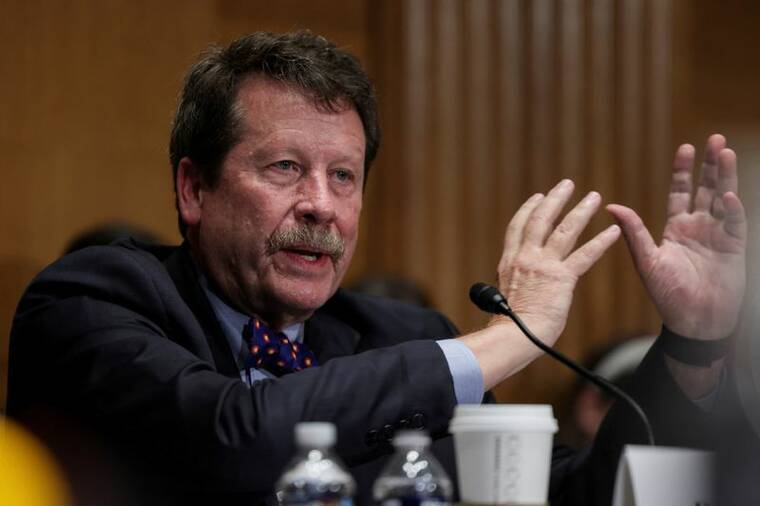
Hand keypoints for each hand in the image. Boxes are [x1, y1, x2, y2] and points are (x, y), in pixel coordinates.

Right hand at [495, 179, 620, 345]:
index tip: (538, 196)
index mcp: (509, 262)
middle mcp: (525, 258)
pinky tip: (613, 231)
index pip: (518, 227)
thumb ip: (511, 281)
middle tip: (567, 184)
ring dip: (580, 211)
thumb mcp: (503, 295)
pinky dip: (601, 242)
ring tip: (594, 197)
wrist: (515, 336)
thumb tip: (509, 282)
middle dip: (555, 199)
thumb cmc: (509, 325)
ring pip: (564, 231)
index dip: (529, 208)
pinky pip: (585, 255)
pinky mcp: (562, 279)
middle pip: (540, 220)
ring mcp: (544, 266)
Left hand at [607, 134, 746, 339]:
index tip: (686, 148)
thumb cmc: (668, 294)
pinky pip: (735, 224)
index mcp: (677, 228)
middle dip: (711, 165)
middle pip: (707, 189)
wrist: (693, 321)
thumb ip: (634, 233)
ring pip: (724, 199)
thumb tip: (612, 206)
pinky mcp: (734, 249)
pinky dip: (733, 210)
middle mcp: (699, 228)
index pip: (681, 192)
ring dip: (725, 177)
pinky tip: (728, 196)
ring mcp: (719, 236)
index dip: (684, 171)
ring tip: (726, 152)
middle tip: (715, 139)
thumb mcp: (647, 261)